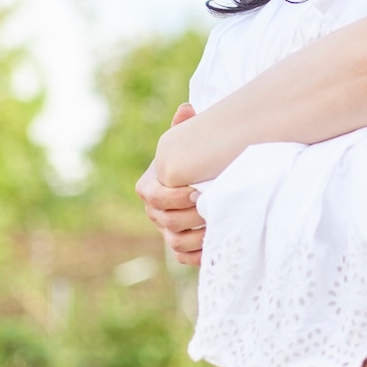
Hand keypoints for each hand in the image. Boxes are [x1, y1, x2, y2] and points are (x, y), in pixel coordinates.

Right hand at [139, 103, 205, 263]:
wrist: (199, 178)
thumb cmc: (192, 156)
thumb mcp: (187, 140)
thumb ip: (185, 126)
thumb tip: (186, 109)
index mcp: (149, 186)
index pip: (153, 197)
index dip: (172, 197)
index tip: (196, 192)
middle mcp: (154, 211)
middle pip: (166, 221)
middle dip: (189, 216)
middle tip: (211, 208)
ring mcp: (166, 230)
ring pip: (174, 242)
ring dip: (196, 237)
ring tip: (217, 226)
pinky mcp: (179, 246)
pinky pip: (184, 257)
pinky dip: (198, 254)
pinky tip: (217, 243)